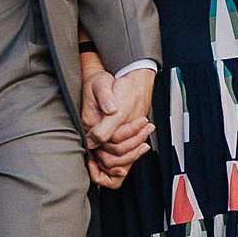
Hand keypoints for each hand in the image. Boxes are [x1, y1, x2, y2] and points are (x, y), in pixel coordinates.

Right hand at [80, 60, 154, 186]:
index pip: (107, 142)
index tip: (142, 126)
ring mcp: (101, 135)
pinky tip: (142, 143)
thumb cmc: (103, 81)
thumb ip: (105, 99)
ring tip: (147, 131)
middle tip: (147, 126)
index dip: (126, 139)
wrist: (107, 79)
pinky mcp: (108, 136)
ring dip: (135, 147)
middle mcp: (94, 132)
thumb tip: (110, 111)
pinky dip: (132, 150)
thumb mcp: (103, 85)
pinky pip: (119, 153)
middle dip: (133, 143)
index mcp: (90, 122)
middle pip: (112, 153)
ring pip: (117, 156)